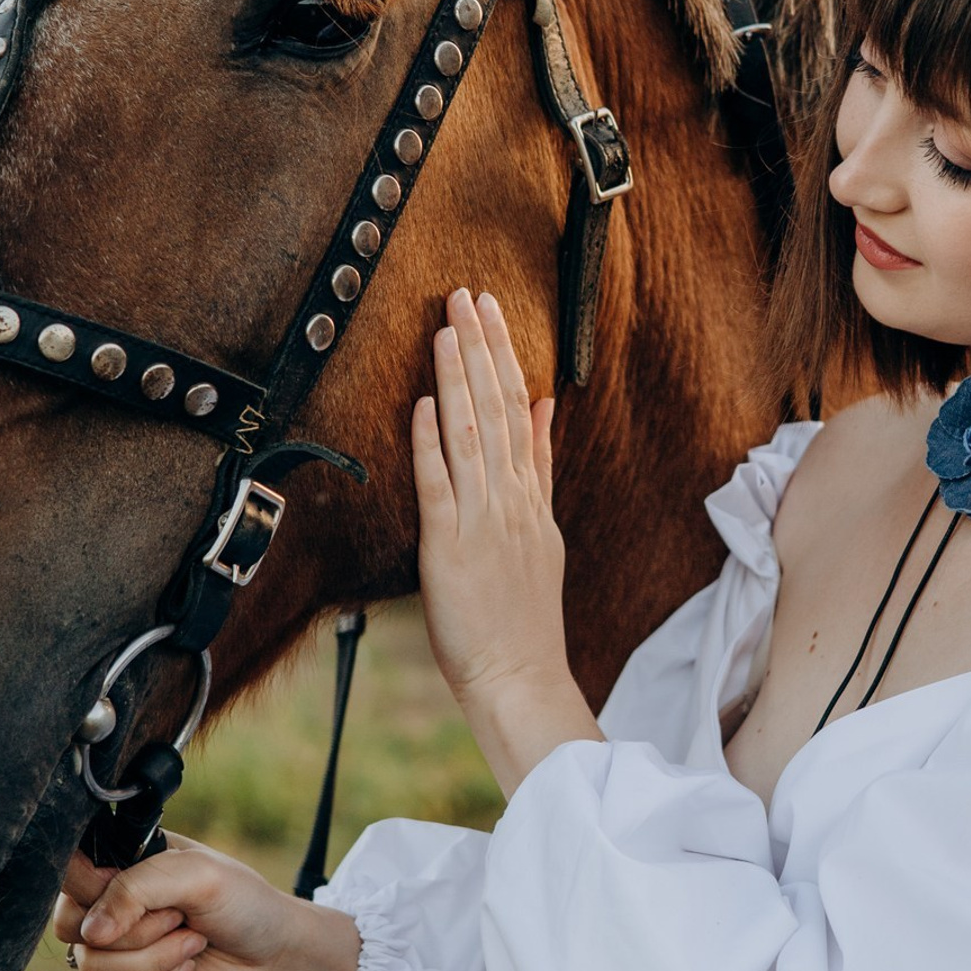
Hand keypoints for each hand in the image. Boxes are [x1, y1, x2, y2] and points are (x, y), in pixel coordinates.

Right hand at [53, 832, 359, 970]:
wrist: (272, 956)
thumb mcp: (198, 875)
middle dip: (134, 930)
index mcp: (125, 860)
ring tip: (192, 943)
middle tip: (178, 918)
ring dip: (153, 961)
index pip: (69, 869)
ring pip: (92, 966)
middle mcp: (111, 902)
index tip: (139, 896)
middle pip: (71, 924)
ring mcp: (115, 948)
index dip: (94, 888)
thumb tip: (90, 933)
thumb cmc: (242, 901)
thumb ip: (139, 888)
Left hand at [412, 287, 564, 699]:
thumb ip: (541, 465)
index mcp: (529, 495)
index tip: (489, 309)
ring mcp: (483, 521)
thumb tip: (546, 406)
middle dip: (481, 347)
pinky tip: (425, 402)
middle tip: (467, 294)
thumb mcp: (545, 531)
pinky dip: (432, 442)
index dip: (502, 353)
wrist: (522, 677)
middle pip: (498, 408)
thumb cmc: (525, 614)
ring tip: (447, 327)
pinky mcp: (451, 548)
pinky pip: (440, 487)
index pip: (518, 407)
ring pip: (472, 435)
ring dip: (459, 377)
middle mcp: (510, 499)